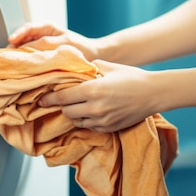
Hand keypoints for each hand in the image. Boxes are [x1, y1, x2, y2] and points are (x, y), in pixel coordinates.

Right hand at [8, 23, 98, 60]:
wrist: (92, 55)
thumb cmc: (81, 46)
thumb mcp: (65, 43)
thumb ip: (46, 44)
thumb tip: (28, 47)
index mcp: (46, 27)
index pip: (28, 29)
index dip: (18, 35)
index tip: (11, 41)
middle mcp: (40, 35)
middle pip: (21, 39)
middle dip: (13, 47)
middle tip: (5, 56)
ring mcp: (39, 46)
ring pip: (23, 49)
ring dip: (17, 55)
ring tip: (10, 63)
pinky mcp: (41, 57)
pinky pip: (29, 58)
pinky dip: (24, 62)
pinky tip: (20, 69)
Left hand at [39, 59, 160, 132]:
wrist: (154, 93)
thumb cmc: (132, 77)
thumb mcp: (108, 66)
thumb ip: (88, 68)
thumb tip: (74, 69)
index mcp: (92, 90)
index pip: (62, 97)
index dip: (49, 98)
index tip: (41, 99)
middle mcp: (95, 108)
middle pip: (66, 112)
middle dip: (63, 105)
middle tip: (65, 98)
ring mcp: (102, 120)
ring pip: (76, 121)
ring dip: (75, 114)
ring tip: (80, 105)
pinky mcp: (109, 128)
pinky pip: (89, 127)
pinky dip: (87, 120)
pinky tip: (92, 111)